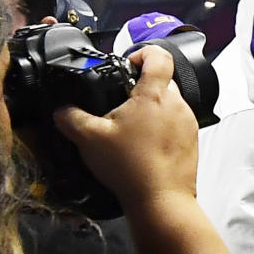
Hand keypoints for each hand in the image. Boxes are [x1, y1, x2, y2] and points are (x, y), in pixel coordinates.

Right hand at [54, 45, 198, 210]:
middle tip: (120, 106)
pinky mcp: (192, 141)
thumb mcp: (90, 139)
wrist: (160, 201)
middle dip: (142, 88)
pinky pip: (176, 124)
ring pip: (169, 104)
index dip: (143, 53)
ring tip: (130, 131)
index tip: (128, 64)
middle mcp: (176, 103)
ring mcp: (188, 122)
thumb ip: (72, 119)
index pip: (159, 55)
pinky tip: (144, 148)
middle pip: (162, 81)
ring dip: (152, 110)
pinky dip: (162, 129)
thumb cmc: (128, 166)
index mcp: (154, 94)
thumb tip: (61, 110)